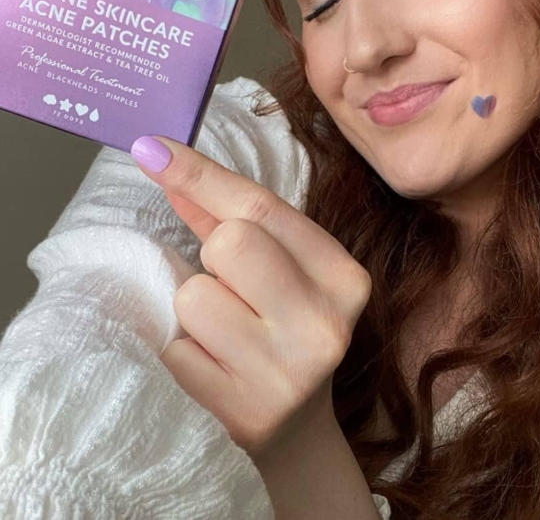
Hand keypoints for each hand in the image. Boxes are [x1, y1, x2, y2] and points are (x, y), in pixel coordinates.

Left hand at [129, 136, 371, 456]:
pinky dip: (185, 353)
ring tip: (225, 334)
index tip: (153, 149)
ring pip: (195, 298)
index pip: (263, 209)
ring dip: (196, 311)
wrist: (298, 432)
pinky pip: (178, 351)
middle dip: (213, 258)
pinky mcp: (247, 411)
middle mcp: (325, 322)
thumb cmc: (284, 332)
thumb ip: (230, 219)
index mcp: (344, 278)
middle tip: (233, 287)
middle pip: (230, 244)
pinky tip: (216, 367)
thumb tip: (168, 163)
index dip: (202, 175)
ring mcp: (289, 371)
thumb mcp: (281, 273)